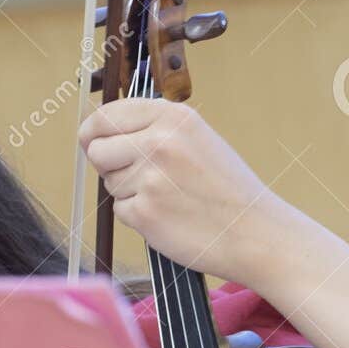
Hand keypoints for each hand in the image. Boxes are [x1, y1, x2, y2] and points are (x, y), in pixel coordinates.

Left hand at [78, 99, 289, 283]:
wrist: (254, 231)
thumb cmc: (226, 188)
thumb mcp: (198, 138)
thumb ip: (154, 128)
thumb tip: (101, 131)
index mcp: (173, 117)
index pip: (105, 115)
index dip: (95, 131)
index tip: (94, 140)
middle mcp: (159, 141)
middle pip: (97, 149)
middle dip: (109, 165)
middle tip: (142, 176)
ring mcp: (150, 177)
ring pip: (109, 182)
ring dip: (129, 192)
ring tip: (169, 196)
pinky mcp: (145, 212)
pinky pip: (120, 211)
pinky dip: (139, 217)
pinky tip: (169, 215)